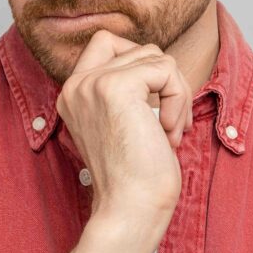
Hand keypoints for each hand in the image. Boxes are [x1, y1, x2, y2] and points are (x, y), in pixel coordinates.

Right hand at [55, 29, 193, 223]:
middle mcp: (76, 85)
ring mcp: (93, 83)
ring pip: (155, 57)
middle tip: (170, 122)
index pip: (107, 43)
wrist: (130, 210)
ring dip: (176, 92)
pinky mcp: (116, 87)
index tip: (154, 106)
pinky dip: (178, 98)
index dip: (141, 64)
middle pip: (138, 49)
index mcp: (74, 93)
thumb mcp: (125, 123)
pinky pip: (166, 69)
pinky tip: (168, 132)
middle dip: (166, 82)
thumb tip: (161, 64)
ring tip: (170, 130)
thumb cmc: (136, 177)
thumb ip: (129, 91)